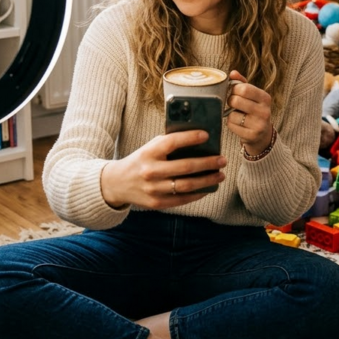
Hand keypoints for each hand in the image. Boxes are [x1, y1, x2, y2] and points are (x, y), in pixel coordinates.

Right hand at [100, 130, 225, 209]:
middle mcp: (150, 171)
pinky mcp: (157, 203)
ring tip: (220, 175)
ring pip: (187, 185)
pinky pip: (182, 199)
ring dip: (207, 180)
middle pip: (185, 167)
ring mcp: (153, 188)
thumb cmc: (140, 161)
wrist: (116, 183)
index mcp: (148, 153)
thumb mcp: (149, 148)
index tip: (206, 135)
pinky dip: (198, 193)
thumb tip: (197, 141)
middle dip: (208, 163)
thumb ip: (168, 145)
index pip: (171, 142)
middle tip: (222, 160)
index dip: (190, 138)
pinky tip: (208, 188)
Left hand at [226, 70, 272, 156]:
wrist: (262, 134)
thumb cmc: (254, 109)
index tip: (234, 92)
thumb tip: (232, 73)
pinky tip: (238, 124)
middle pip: (236, 100)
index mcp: (265, 98)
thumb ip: (242, 83)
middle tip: (233, 103)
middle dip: (230, 101)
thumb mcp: (252, 95)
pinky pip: (231, 125)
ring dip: (230, 114)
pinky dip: (231, 123)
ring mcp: (259, 125)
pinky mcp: (251, 136)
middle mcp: (265, 111)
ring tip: (237, 115)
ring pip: (232, 114)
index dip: (234, 89)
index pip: (244, 88)